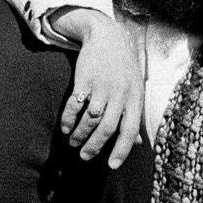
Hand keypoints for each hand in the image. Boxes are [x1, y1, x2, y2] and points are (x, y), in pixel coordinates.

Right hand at [59, 13, 142, 167]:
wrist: (107, 36)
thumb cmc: (123, 67)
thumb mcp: (135, 89)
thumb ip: (134, 115)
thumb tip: (137, 143)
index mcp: (135, 98)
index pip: (129, 130)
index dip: (121, 150)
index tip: (112, 166)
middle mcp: (120, 94)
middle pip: (107, 128)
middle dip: (94, 146)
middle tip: (84, 156)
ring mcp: (102, 87)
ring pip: (90, 119)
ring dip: (80, 134)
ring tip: (73, 142)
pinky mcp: (85, 80)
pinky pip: (75, 105)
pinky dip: (69, 119)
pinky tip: (66, 127)